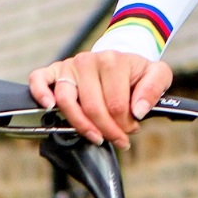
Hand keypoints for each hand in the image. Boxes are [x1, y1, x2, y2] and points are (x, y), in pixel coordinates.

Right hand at [28, 51, 174, 148]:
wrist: (121, 59)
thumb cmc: (137, 72)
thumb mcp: (158, 75)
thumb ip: (153, 90)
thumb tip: (137, 111)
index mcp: (113, 60)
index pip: (115, 104)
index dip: (125, 124)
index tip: (131, 130)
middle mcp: (88, 61)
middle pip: (92, 107)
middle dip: (107, 130)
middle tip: (118, 139)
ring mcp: (70, 66)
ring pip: (66, 101)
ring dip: (80, 125)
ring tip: (95, 136)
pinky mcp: (55, 70)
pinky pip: (39, 79)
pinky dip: (40, 93)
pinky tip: (49, 107)